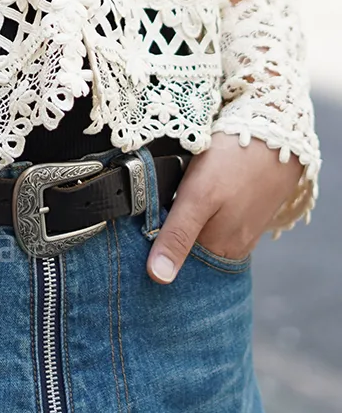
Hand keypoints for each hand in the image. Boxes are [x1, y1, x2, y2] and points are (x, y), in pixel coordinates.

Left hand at [147, 132, 302, 283]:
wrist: (277, 135)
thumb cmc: (235, 162)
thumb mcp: (198, 197)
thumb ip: (178, 236)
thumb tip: (158, 277)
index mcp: (220, 250)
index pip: (178, 262)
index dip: (155, 248)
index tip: (136, 233)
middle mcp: (233, 246)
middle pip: (191, 250)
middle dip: (169, 236)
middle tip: (150, 211)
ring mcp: (242, 228)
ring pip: (202, 233)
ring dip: (184, 222)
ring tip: (168, 200)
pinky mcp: (246, 211)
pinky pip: (216, 219)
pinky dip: (200, 211)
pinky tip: (193, 195)